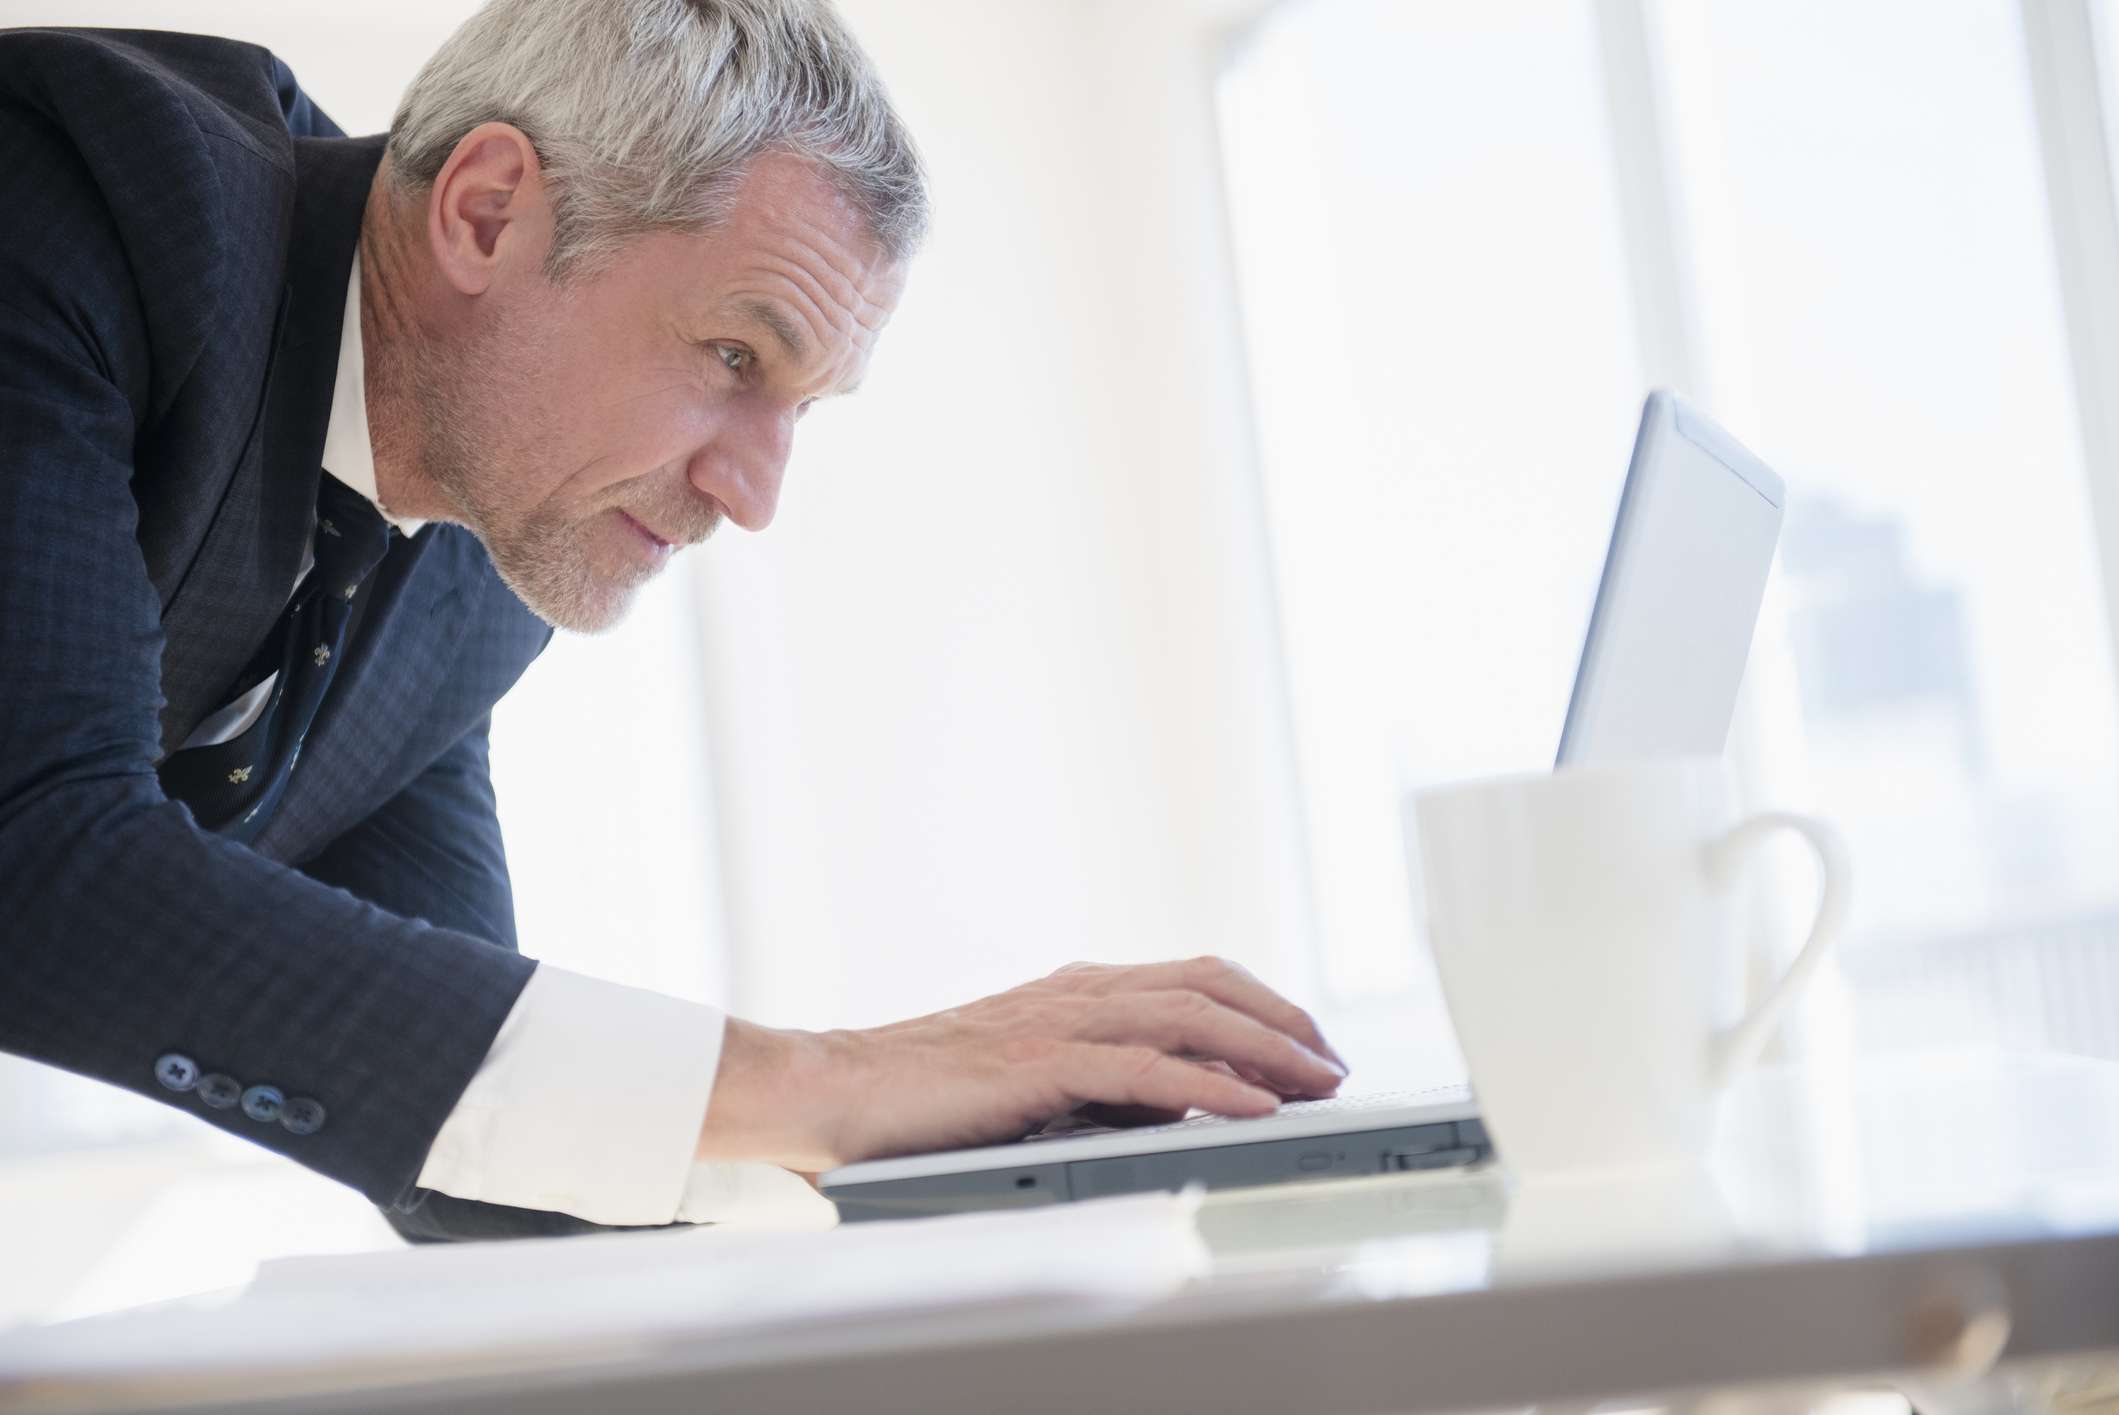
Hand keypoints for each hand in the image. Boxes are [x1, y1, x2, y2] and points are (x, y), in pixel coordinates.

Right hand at [695, 957, 1348, 1172]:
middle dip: (1284, 1021)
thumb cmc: (925, 1094)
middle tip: (1334, 1063)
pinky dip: (1210, 1087)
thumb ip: (1105, 1082)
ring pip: (1190, 1017)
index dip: (1264, 1004)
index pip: (1194, 978)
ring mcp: (1059, 1023)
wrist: (836, 1089)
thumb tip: (1189, 1102)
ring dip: (1266, 1049)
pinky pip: (1147, 1072)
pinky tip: (1252, 1107)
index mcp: (1077, 991)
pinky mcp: (1040, 1066)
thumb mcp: (1034, 1080)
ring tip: (1317, 1081)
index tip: (1311, 1044)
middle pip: (1209, 985)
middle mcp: (1078, 993)